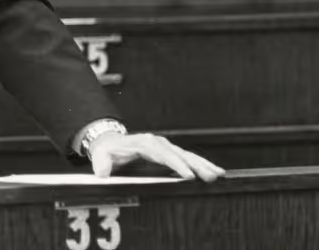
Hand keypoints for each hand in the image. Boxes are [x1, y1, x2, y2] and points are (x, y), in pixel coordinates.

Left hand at [89, 132, 224, 181]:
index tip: (187, 174)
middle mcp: (156, 143)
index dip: (175, 163)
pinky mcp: (168, 153)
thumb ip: (101, 163)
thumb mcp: (100, 155)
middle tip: (210, 175)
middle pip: (179, 153)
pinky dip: (200, 164)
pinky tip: (213, 170)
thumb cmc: (107, 151)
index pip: (162, 153)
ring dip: (202, 164)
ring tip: (218, 173)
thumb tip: (102, 172)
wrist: (110, 143)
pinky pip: (187, 158)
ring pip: (186, 155)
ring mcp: (164, 147)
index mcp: (142, 143)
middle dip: (195, 165)